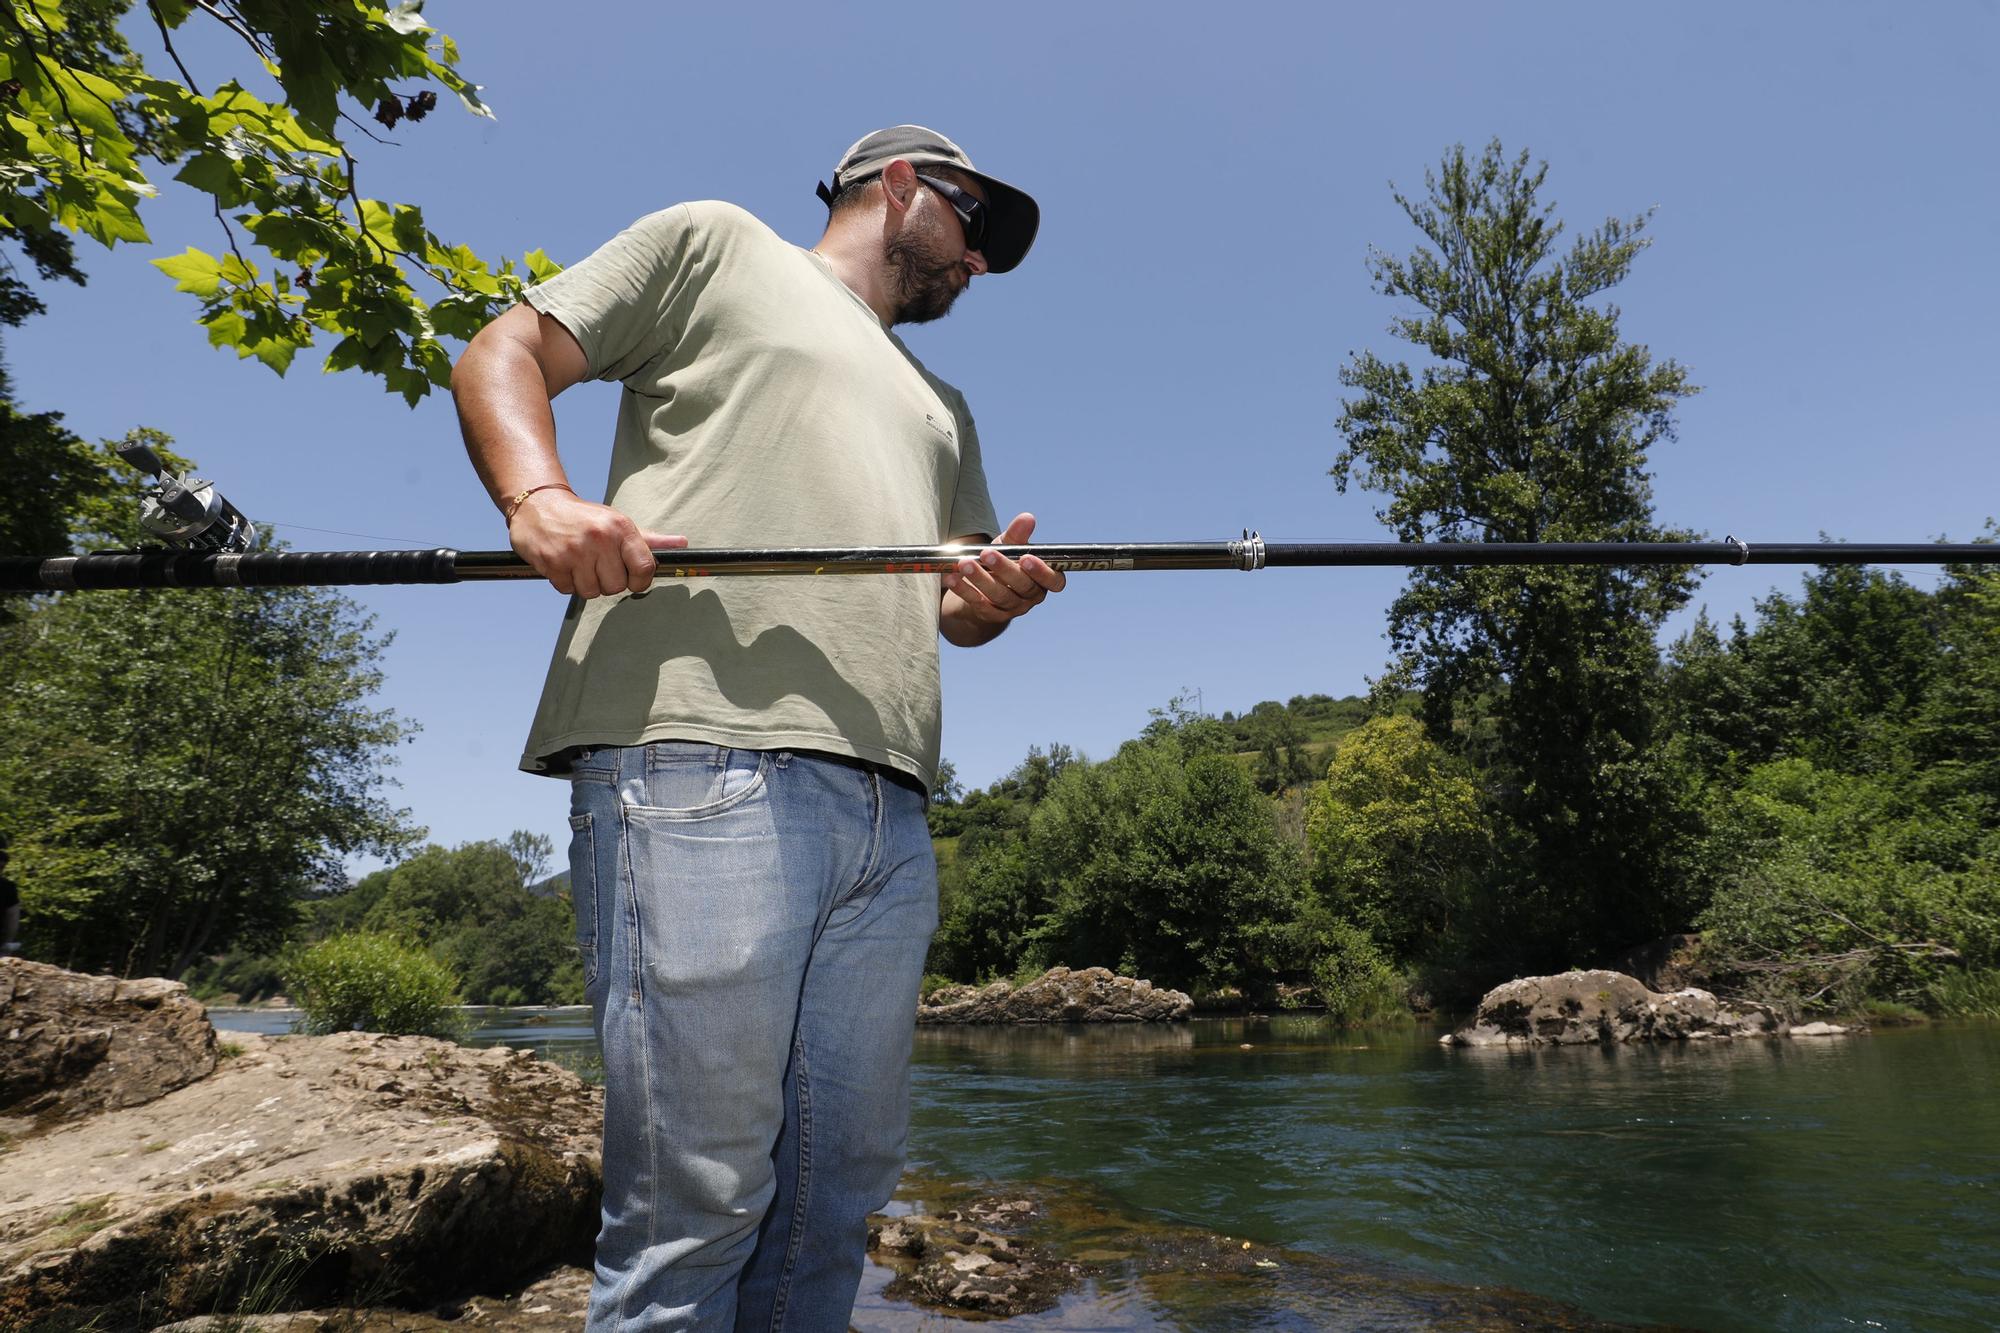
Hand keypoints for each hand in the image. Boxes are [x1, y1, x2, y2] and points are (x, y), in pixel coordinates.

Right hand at [509, 489, 684, 597]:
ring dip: (586, 583)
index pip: (645, 568)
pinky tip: (564, 563)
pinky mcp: (551, 562)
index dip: (640, 581)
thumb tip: (681, 543)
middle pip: (617, 586)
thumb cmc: (584, 519)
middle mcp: (599, 538)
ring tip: (579, 563)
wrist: (538, 505)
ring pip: (591, 592)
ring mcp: (574, 551)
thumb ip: (649, 539)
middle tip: (597, 564)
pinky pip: (567, 590)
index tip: (632, 579)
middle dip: (608, 581)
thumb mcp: (618, 523)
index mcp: (620, 528)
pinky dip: (566, 582)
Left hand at [943, 512, 1066, 628]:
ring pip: (1000, 596)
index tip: (1027, 558)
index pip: (1054, 581)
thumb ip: (1018, 535)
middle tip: (987, 554)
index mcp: (1043, 580)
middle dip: (1005, 569)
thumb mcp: (1010, 547)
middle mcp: (1031, 596)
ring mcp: (1012, 608)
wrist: (982, 588)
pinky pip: (979, 603)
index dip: (1042, 571)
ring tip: (965, 563)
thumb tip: (1027, 518)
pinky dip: (964, 590)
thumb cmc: (1002, 563)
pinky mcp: (992, 615)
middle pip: (1023, 586)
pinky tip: (952, 578)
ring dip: (981, 579)